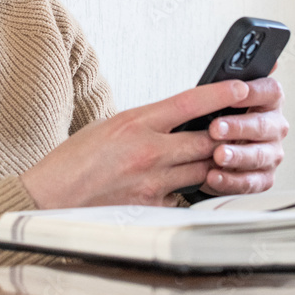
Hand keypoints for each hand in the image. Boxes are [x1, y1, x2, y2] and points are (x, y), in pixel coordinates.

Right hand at [20, 80, 255, 208]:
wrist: (51, 198)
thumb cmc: (75, 161)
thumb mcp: (110, 126)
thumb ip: (146, 122)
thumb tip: (178, 118)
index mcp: (135, 122)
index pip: (190, 102)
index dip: (222, 94)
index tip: (242, 88)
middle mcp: (148, 150)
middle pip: (206, 138)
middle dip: (226, 133)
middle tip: (242, 125)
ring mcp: (153, 181)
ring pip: (203, 168)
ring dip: (214, 162)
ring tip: (223, 154)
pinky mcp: (152, 206)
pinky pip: (185, 195)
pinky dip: (190, 189)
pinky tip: (189, 184)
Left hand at [198, 77, 287, 196]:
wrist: (201, 152)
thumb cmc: (213, 118)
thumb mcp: (217, 98)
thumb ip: (231, 81)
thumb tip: (264, 60)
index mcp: (267, 102)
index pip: (271, 91)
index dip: (255, 91)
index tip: (237, 91)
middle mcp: (273, 127)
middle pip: (265, 125)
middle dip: (239, 126)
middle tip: (216, 127)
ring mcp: (270, 154)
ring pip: (260, 155)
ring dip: (237, 155)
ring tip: (216, 155)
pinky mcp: (262, 178)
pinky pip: (252, 182)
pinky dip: (232, 180)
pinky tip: (214, 176)